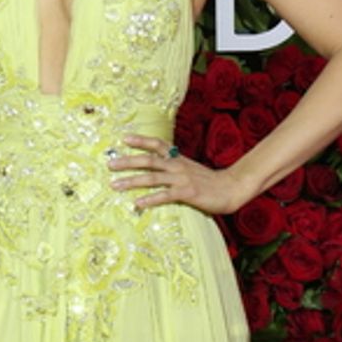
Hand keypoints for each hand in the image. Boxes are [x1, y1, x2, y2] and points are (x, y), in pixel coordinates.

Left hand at [108, 133, 242, 216]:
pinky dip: (150, 199)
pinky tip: (137, 203)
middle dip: (127, 161)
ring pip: (152, 177)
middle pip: (148, 160)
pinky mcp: (187, 193)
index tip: (124, 138)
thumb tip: (159, 170)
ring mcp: (182, 178)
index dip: (140, 140)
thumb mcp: (191, 169)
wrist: (232, 188)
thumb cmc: (210, 182)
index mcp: (178, 158)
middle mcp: (177, 165)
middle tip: (109, 164)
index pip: (157, 144)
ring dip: (131, 181)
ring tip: (115, 185)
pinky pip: (164, 195)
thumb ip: (175, 167)